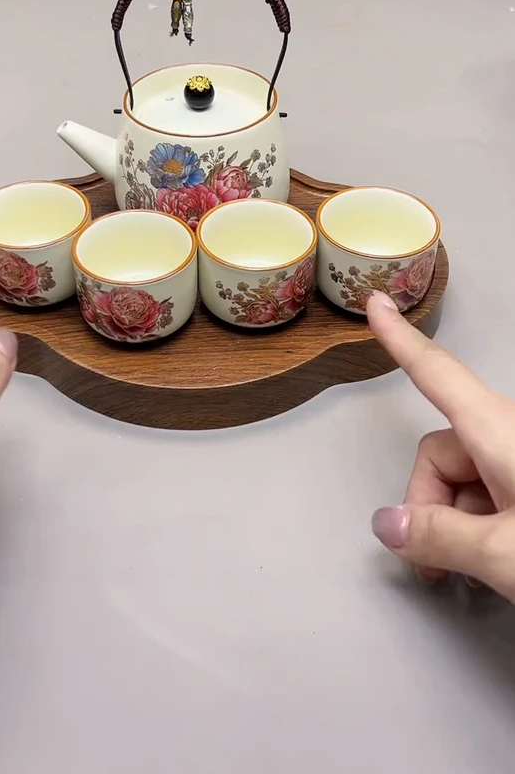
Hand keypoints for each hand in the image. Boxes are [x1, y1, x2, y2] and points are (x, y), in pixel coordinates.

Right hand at [367, 291, 514, 600]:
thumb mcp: (506, 554)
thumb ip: (439, 537)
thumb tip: (389, 524)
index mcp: (501, 432)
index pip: (437, 373)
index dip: (401, 340)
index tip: (378, 307)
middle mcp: (513, 436)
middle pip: (444, 450)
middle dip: (430, 503)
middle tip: (436, 562)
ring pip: (469, 477)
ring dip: (457, 521)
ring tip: (476, 572)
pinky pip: (496, 489)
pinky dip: (484, 524)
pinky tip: (496, 562)